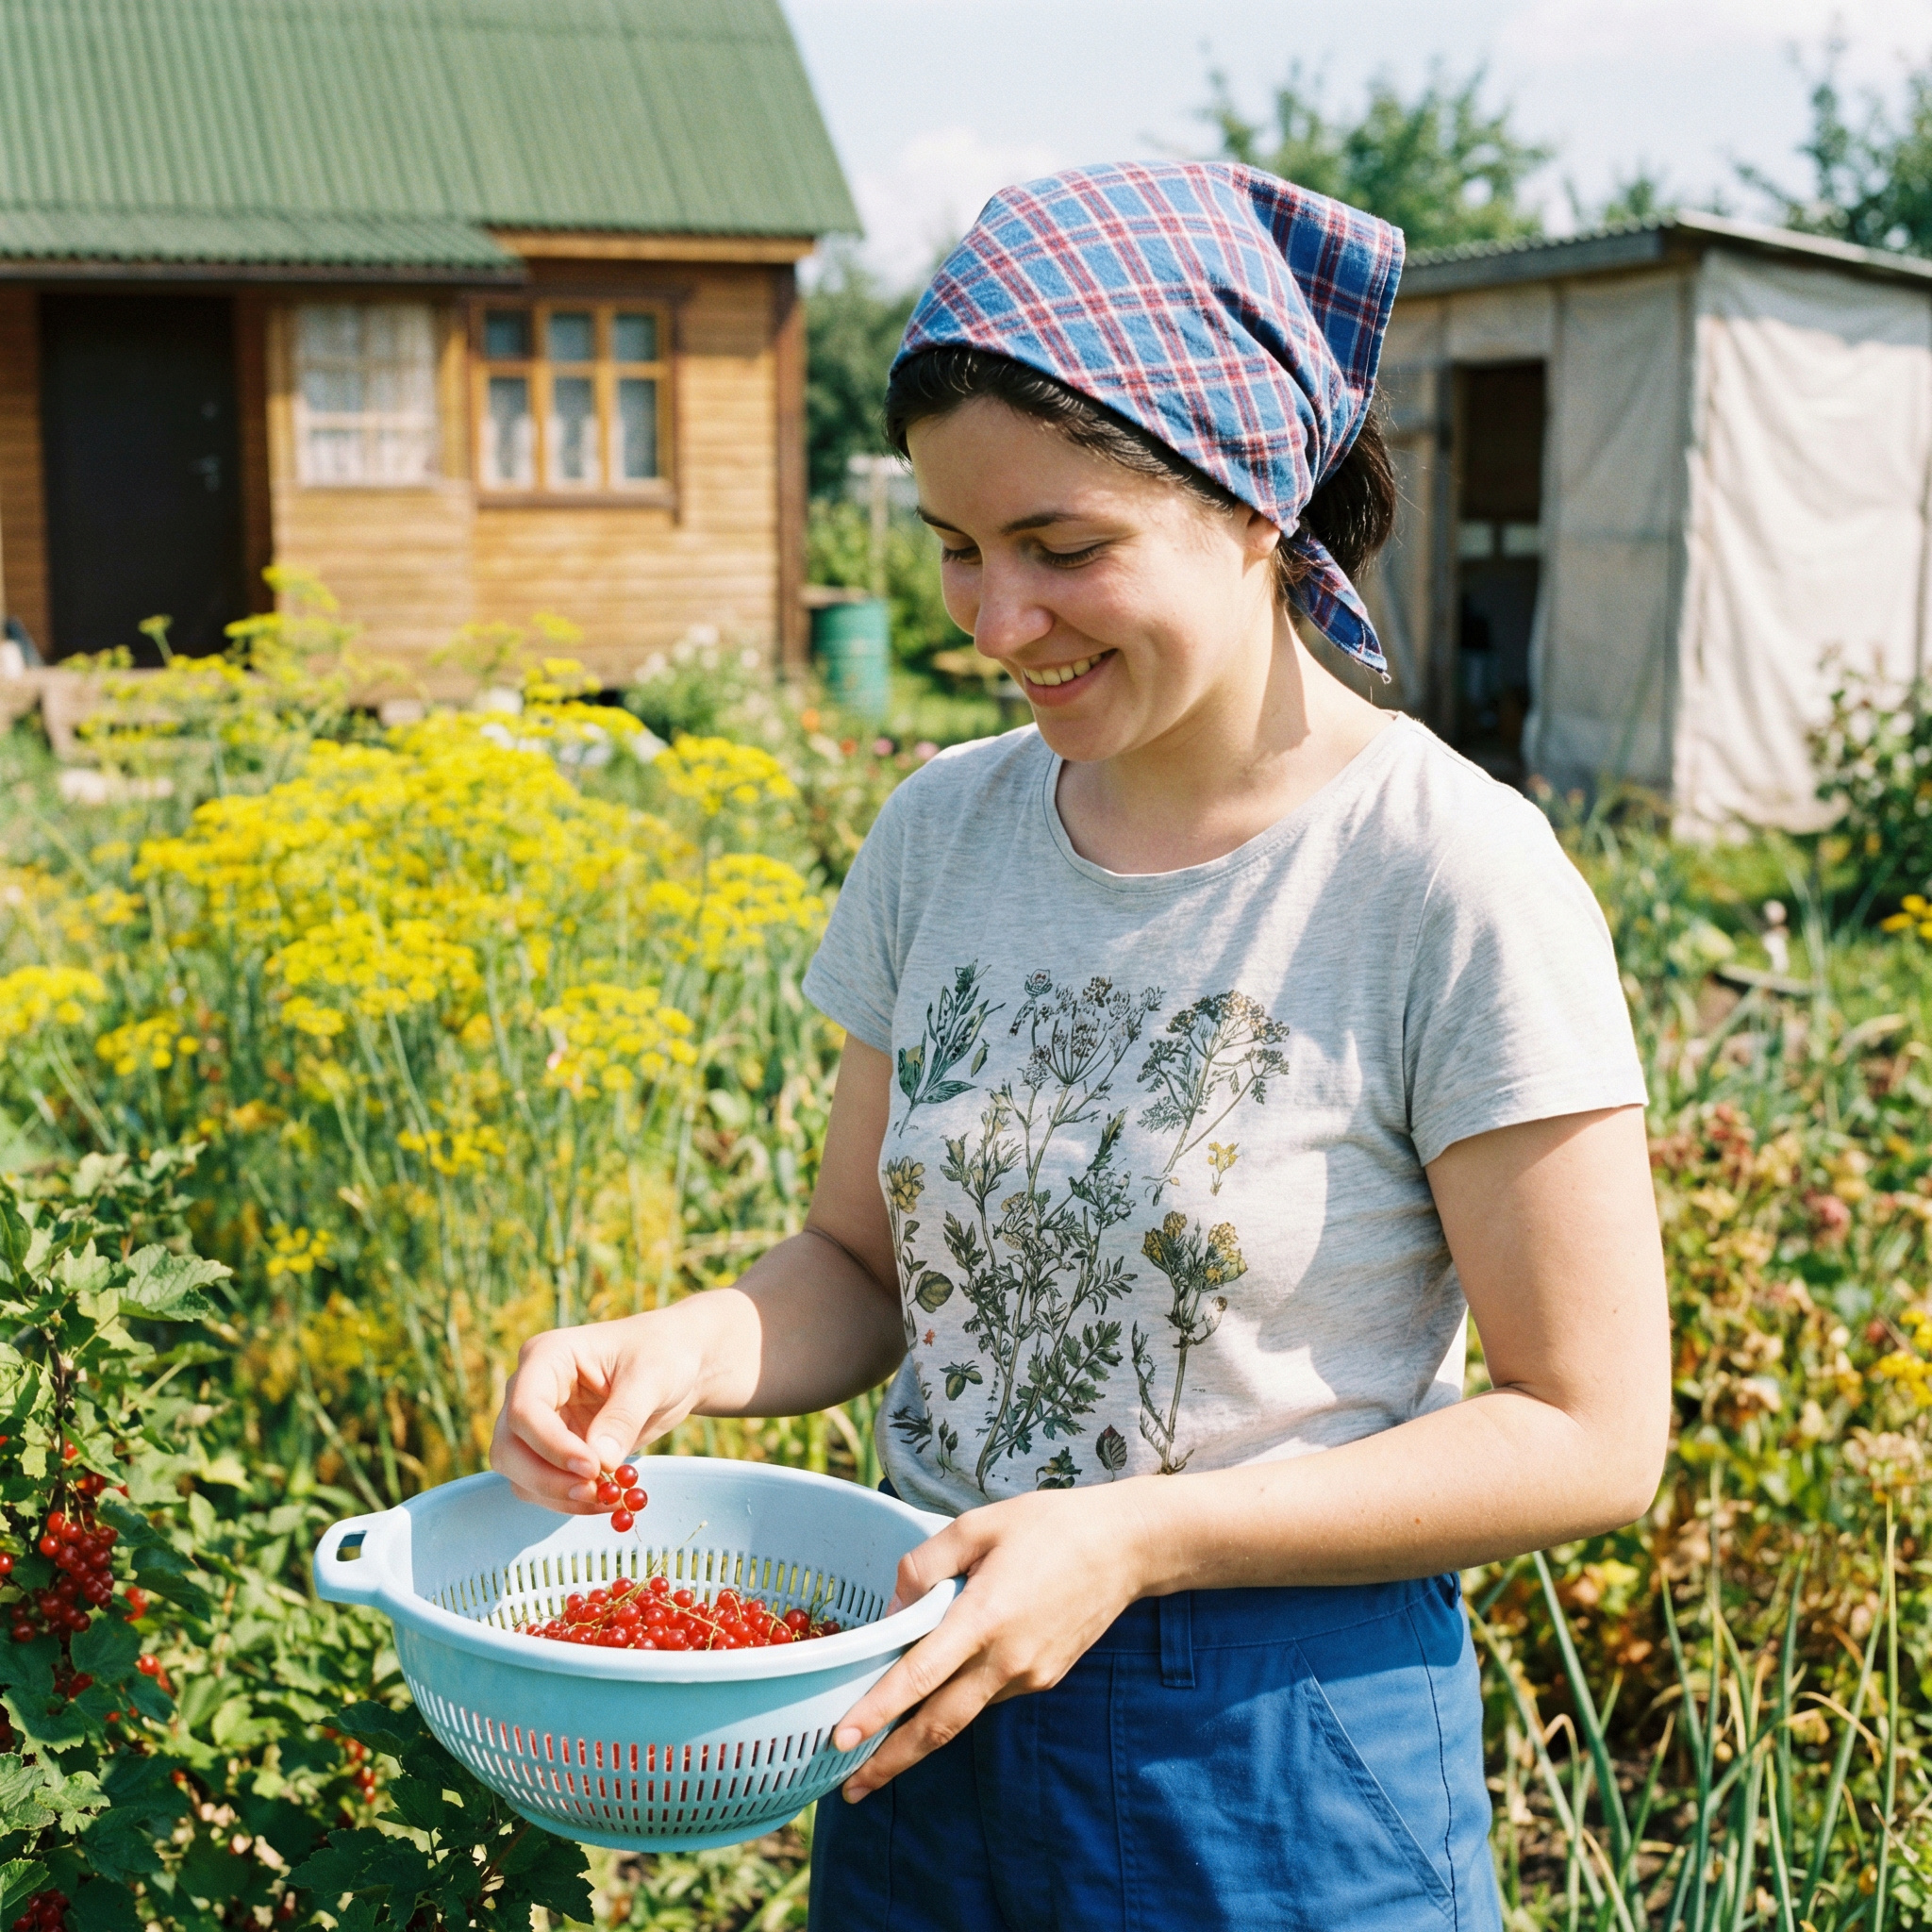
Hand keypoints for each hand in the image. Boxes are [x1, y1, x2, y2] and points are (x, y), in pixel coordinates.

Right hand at [491, 1308, 710, 1511]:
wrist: (678, 1364)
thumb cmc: (663, 1354)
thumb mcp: (652, 1378)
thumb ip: (623, 1417)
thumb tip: (600, 1462)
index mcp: (547, 1356)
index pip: (526, 1409)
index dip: (551, 1445)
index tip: (591, 1468)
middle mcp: (531, 1388)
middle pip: (509, 1447)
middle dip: (546, 1478)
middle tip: (594, 1493)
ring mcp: (539, 1421)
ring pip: (518, 1473)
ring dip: (557, 1495)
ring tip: (608, 1498)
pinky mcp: (552, 1449)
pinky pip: (542, 1484)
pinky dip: (568, 1501)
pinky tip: (605, 1500)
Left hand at [831, 1483, 1151, 1800]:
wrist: (1126, 1548)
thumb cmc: (1049, 1525)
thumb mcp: (979, 1524)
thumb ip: (927, 1564)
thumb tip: (894, 1608)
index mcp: (985, 1616)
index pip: (919, 1674)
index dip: (877, 1709)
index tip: (841, 1738)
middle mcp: (1006, 1658)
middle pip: (938, 1724)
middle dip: (890, 1760)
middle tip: (849, 1787)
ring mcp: (1028, 1675)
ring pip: (963, 1713)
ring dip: (920, 1736)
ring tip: (879, 1750)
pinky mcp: (1044, 1678)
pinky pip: (989, 1695)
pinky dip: (958, 1701)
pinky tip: (940, 1694)